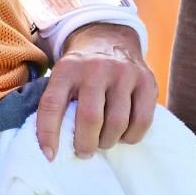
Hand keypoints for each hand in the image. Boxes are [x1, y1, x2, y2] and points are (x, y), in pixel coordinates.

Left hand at [37, 22, 158, 159]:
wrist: (109, 38)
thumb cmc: (80, 72)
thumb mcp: (62, 77)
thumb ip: (56, 104)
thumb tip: (51, 150)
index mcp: (67, 68)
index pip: (52, 105)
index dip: (48, 135)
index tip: (50, 156)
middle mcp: (96, 68)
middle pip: (91, 118)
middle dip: (85, 145)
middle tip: (83, 151)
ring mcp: (124, 73)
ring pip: (117, 123)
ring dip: (107, 142)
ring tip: (102, 141)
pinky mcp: (146, 81)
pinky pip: (142, 121)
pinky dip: (130, 137)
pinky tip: (122, 134)